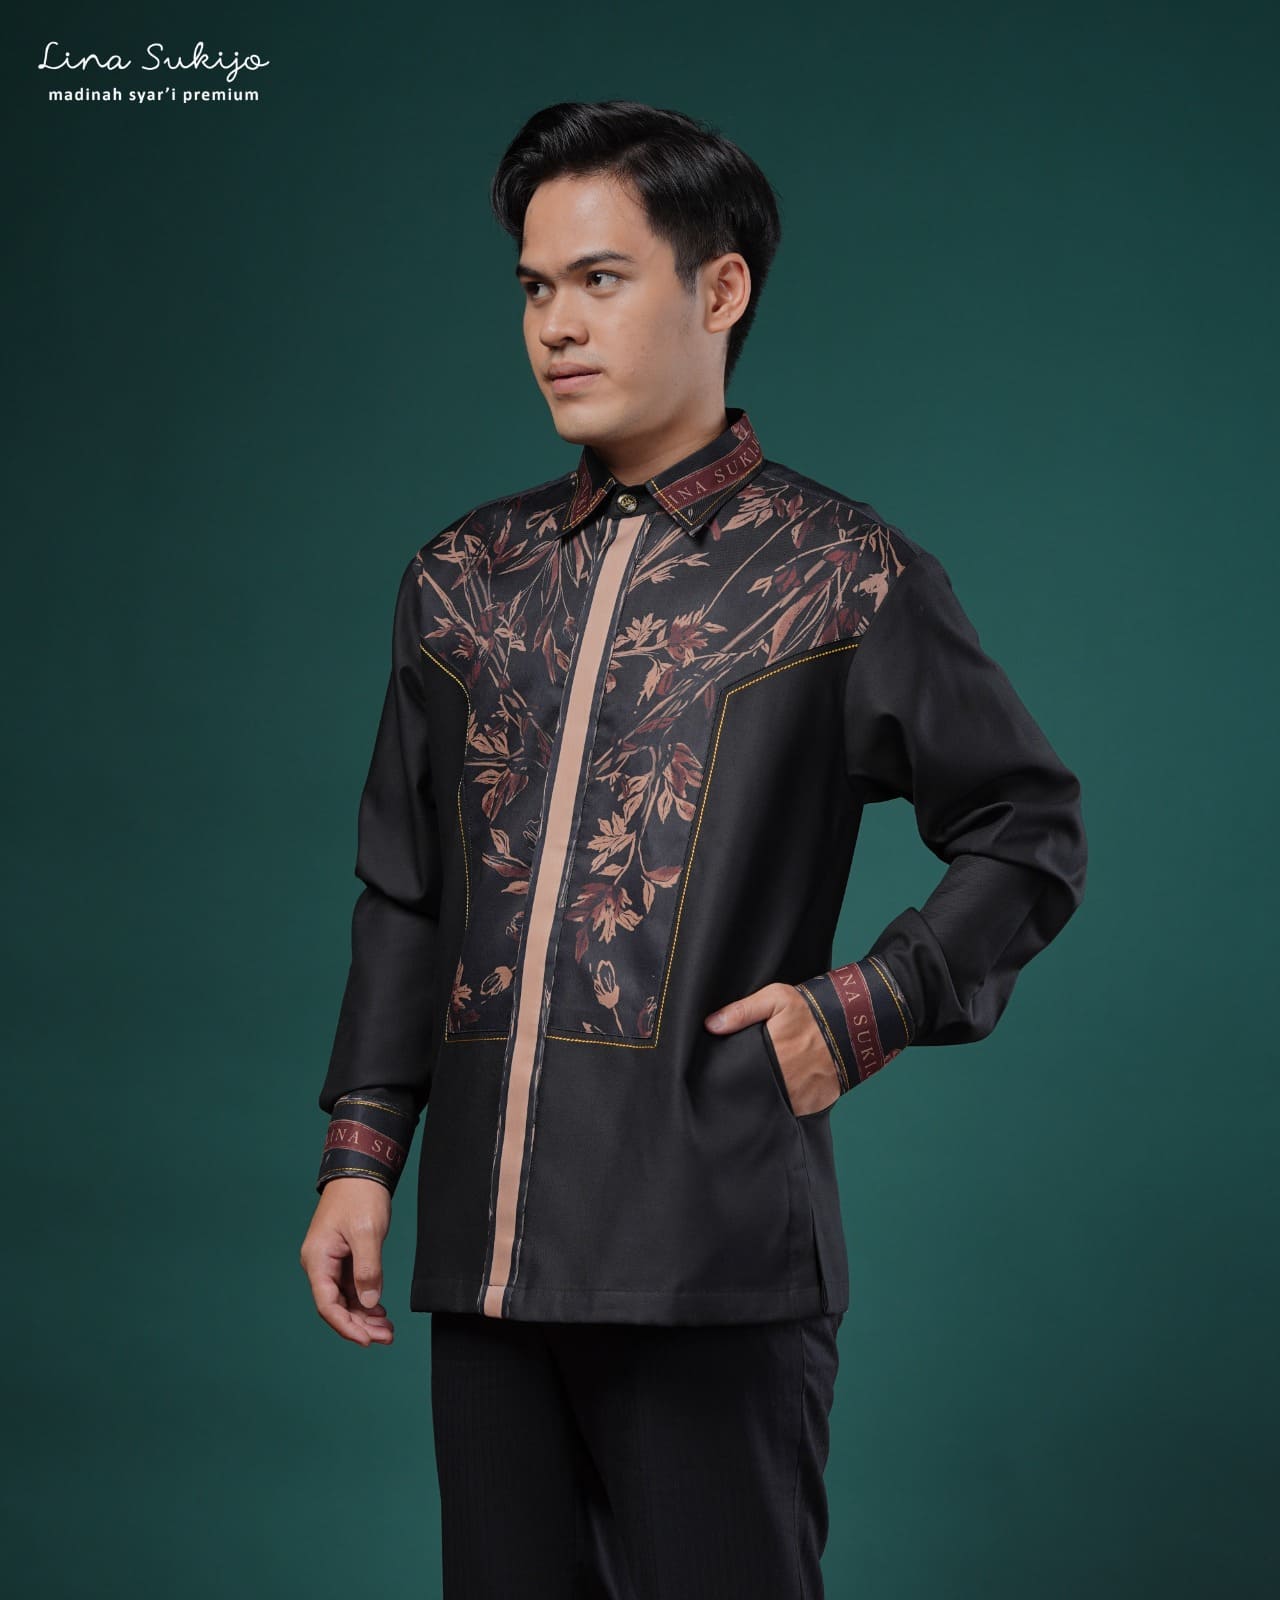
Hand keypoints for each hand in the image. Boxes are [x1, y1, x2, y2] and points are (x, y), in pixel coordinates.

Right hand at [299, 1177, 395, 1345]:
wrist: (361, 1171)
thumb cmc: (360, 1196)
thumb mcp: (367, 1232)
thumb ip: (368, 1269)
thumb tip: (369, 1303)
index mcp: (318, 1260)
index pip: (327, 1304)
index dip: (346, 1326)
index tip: (367, 1340)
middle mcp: (320, 1265)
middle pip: (336, 1306)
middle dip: (360, 1325)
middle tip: (386, 1337)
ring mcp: (331, 1263)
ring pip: (345, 1300)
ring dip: (365, 1317)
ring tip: (387, 1330)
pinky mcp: (343, 1259)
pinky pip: (351, 1288)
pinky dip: (366, 1301)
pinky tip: (381, 1312)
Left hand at [704, 982, 842, 1115]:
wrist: (856, 1024)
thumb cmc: (813, 1010)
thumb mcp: (776, 998)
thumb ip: (742, 1011)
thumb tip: (710, 1025)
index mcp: (770, 1056)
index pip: (739, 1076)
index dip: (730, 1077)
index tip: (724, 1075)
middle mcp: (784, 1081)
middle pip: (756, 1093)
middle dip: (749, 1088)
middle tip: (746, 1079)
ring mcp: (801, 1095)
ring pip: (774, 1105)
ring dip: (769, 1099)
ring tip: (765, 1086)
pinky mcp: (816, 1104)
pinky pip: (795, 1111)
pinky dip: (789, 1105)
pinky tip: (785, 1092)